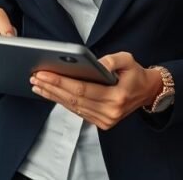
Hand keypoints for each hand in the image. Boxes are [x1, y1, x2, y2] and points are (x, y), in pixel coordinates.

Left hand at [30, 51, 162, 130]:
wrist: (147, 92)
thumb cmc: (135, 74)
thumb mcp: (128, 59)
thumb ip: (112, 60)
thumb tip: (95, 63)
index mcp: (117, 97)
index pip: (82, 89)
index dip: (61, 82)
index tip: (44, 73)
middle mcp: (110, 112)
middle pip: (74, 100)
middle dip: (52, 88)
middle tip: (35, 77)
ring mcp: (105, 120)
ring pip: (73, 107)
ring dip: (53, 96)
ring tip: (37, 85)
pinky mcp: (101, 122)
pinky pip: (77, 111)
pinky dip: (62, 101)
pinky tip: (50, 93)